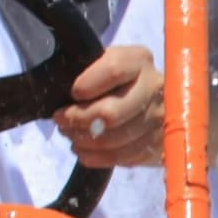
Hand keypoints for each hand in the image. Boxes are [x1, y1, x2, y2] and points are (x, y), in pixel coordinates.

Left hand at [56, 45, 166, 166]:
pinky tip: (83, 149)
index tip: (72, 93)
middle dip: (78, 119)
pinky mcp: (158, 144)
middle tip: (61, 119)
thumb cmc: (114, 78)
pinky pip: (122, 157)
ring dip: (83, 140)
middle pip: (111, 113)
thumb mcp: (102, 63)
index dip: (87, 85)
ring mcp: (159, 119)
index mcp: (138, 61)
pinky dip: (95, 156)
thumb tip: (58, 91)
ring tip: (70, 133)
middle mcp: (154, 88)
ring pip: (114, 139)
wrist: (150, 98)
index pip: (113, 70)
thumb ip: (86, 70)